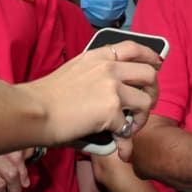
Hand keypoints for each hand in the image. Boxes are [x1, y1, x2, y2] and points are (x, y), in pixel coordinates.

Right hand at [18, 40, 160, 160]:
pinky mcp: (112, 110)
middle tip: (144, 105)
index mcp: (98, 56)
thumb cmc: (46, 96)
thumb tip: (112, 98)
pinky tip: (118, 143)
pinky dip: (126, 138)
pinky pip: (129, 126)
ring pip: (146, 101)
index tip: (156, 64)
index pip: (133, 47)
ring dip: (142, 117)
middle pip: (149, 74)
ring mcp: (112, 87)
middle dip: (153, 91)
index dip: (150, 55)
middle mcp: (109, 68)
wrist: (34, 110)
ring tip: (130, 127)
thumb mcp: (74, 72)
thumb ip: (96, 78)